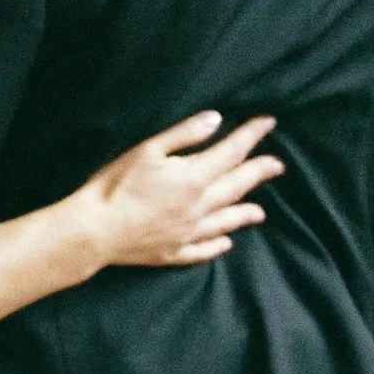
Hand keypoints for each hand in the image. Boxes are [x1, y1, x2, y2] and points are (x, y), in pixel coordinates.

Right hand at [75, 110, 281, 270]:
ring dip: (245, 213)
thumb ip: (184, 135)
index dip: (251, 136)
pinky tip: (226, 243)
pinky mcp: (174, 253)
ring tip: (261, 212)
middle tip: (279, 165)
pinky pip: (204, 250)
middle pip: (236, 187)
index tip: (268, 123)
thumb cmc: (115, 185)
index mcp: (193, 178)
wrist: (94, 230)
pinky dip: (218, 245)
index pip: (231, 152)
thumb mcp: (147, 149)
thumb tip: (215, 120)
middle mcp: (198, 207)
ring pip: (226, 222)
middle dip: (259, 172)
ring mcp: (188, 233)